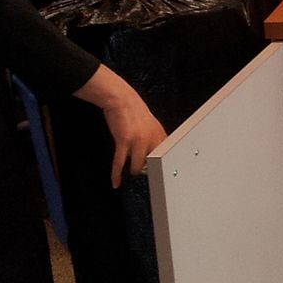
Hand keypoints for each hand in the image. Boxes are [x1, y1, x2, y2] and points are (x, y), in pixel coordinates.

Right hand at [73, 66, 169, 187]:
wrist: (121, 100)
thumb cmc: (134, 111)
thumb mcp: (151, 124)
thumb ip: (154, 138)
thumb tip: (155, 154)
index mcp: (160, 134)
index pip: (166, 155)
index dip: (163, 164)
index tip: (162, 172)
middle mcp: (151, 138)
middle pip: (152, 163)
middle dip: (147, 168)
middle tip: (144, 172)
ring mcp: (138, 140)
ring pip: (137, 166)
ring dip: (134, 170)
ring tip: (131, 172)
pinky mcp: (124, 141)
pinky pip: (120, 162)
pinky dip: (117, 174)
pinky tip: (116, 182)